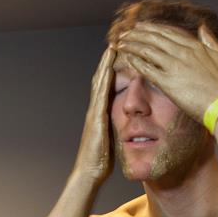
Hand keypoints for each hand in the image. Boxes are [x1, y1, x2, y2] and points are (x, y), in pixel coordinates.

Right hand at [74, 45, 116, 184]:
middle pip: (101, 80)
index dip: (111, 71)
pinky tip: (109, 68)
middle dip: (107, 62)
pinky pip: (101, 94)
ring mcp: (94, 113)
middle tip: (115, 43)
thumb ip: (117, 128)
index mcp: (100, 114)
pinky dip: (104, 79)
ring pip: (99, 83)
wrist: (89, 173)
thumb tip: (128, 124)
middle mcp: (95, 110)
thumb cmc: (101, 161)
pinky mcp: (96, 118)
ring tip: (112, 47)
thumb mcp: (112, 140)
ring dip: (105, 65)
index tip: (120, 56)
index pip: (106, 88)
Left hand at [116, 22, 217, 122]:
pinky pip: (147, 68)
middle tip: (125, 32)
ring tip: (121, 43)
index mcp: (196, 46)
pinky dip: (135, 61)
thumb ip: (211, 40)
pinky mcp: (168, 82)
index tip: (142, 27)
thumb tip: (202, 27)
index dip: (153, 29)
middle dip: (138, 34)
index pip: (169, 32)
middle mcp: (183, 52)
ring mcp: (175, 66)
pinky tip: (127, 58)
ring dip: (132, 44)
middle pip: (155, 38)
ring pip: (147, 50)